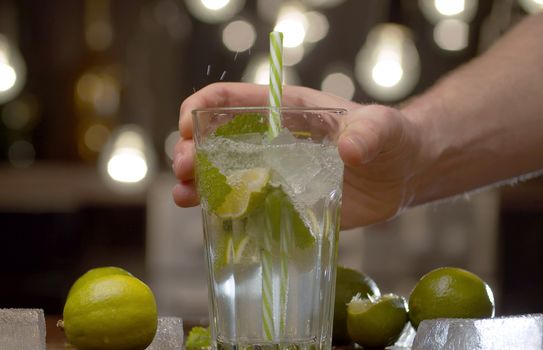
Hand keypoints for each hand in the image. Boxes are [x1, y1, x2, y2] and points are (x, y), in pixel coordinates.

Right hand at [172, 82, 423, 227]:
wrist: (400, 175)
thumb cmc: (389, 140)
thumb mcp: (381, 129)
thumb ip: (368, 134)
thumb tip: (347, 151)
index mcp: (285, 111)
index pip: (231, 99)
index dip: (202, 106)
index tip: (187, 125)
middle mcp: (270, 141)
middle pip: (216, 139)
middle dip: (191, 149)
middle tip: (184, 167)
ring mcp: (274, 173)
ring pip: (222, 174)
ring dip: (196, 182)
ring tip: (184, 195)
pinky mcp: (282, 202)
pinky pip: (244, 206)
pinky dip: (222, 211)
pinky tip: (207, 219)